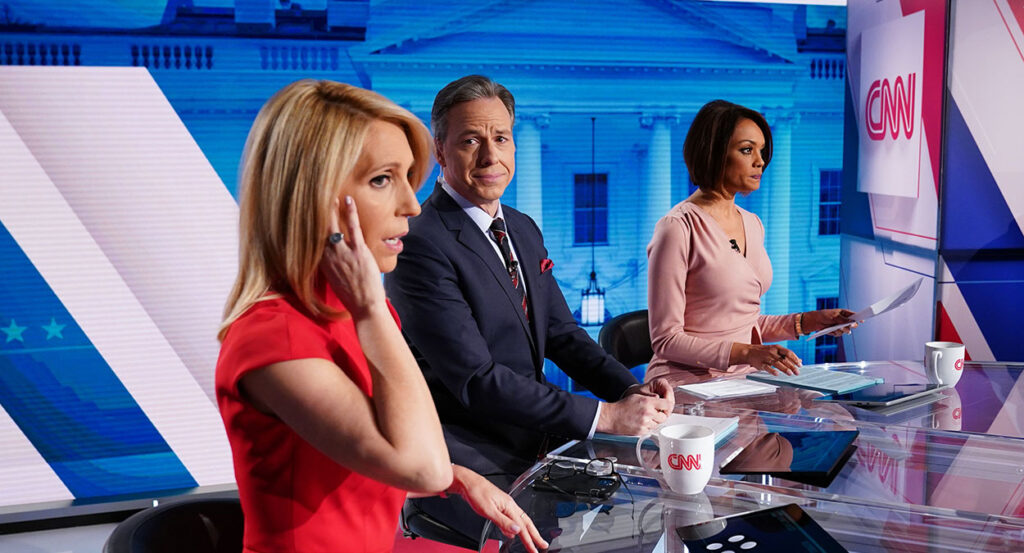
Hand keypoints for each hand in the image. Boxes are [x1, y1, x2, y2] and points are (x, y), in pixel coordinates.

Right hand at [319, 196, 386, 318]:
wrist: (364, 307)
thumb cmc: (352, 295)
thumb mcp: (335, 280)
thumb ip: (331, 266)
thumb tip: (331, 257)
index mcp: (321, 263)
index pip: (311, 239)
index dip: (308, 225)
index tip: (304, 213)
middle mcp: (328, 256)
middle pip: (318, 229)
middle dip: (315, 213)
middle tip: (313, 196)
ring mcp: (342, 253)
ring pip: (333, 225)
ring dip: (330, 208)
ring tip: (330, 193)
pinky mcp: (358, 251)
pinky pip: (352, 227)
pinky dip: (350, 212)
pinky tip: (349, 200)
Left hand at [449, 465, 547, 552]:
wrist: (467, 482)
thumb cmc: (476, 492)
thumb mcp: (488, 510)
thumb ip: (503, 521)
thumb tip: (516, 530)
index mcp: (509, 506)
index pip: (522, 527)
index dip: (529, 540)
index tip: (534, 550)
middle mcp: (509, 505)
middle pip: (526, 523)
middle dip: (535, 535)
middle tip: (542, 545)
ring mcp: (505, 505)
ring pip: (520, 521)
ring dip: (527, 532)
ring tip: (532, 541)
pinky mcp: (499, 505)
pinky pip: (511, 518)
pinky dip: (515, 527)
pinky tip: (513, 533)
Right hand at [598, 382, 673, 435]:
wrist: (611, 417)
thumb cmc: (622, 406)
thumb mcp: (637, 396)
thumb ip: (650, 398)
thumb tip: (660, 400)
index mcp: (647, 402)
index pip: (667, 404)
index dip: (667, 405)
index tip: (665, 406)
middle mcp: (648, 413)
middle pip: (664, 416)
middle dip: (661, 415)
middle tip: (654, 413)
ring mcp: (645, 423)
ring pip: (658, 424)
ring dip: (654, 421)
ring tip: (645, 418)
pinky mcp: (642, 431)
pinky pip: (650, 430)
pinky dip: (648, 427)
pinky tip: (641, 422)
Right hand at [736, 343, 800, 375]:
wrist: (749, 351)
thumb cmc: (765, 352)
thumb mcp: (776, 350)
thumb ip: (787, 355)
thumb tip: (800, 360)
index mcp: (777, 348)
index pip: (788, 353)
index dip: (795, 359)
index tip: (800, 365)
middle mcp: (772, 352)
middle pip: (784, 359)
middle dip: (792, 366)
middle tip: (797, 372)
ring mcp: (766, 357)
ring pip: (777, 363)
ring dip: (784, 368)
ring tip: (790, 374)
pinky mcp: (760, 363)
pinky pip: (767, 367)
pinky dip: (772, 370)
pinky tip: (777, 374)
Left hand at [803, 309, 857, 335]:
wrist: (815, 321)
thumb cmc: (824, 315)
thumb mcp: (834, 316)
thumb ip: (843, 319)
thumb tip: (852, 322)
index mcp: (845, 313)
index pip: (854, 315)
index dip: (859, 317)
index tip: (862, 320)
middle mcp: (844, 320)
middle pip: (853, 325)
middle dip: (850, 326)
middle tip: (848, 326)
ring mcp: (841, 326)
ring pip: (846, 331)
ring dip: (842, 330)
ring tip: (836, 328)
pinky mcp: (836, 331)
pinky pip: (839, 334)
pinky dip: (835, 333)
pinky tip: (831, 330)